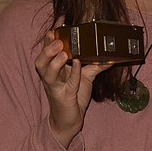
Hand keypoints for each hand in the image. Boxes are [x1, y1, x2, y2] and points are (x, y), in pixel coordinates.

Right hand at [34, 31, 110, 148]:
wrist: (70, 120)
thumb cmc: (74, 96)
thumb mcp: (86, 77)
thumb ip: (96, 65)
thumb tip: (110, 55)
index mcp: (54, 70)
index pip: (47, 54)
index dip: (47, 42)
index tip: (53, 31)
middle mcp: (51, 77)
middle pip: (40, 61)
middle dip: (47, 50)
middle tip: (57, 41)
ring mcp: (55, 88)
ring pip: (47, 73)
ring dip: (54, 62)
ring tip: (63, 52)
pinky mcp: (63, 97)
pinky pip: (67, 84)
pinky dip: (73, 74)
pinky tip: (78, 64)